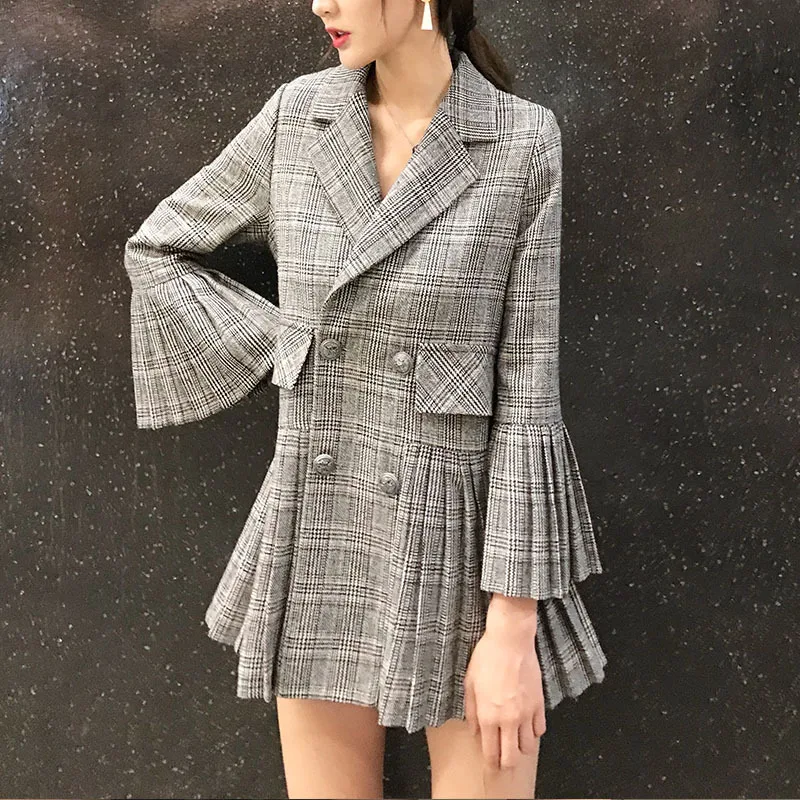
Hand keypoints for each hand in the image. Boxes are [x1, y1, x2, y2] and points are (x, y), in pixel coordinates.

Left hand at [463, 619, 545, 771]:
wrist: (510, 641)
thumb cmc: (487, 658)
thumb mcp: (469, 683)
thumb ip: (472, 711)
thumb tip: (474, 730)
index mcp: (488, 716)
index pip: (490, 752)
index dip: (490, 763)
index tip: (489, 765)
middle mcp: (508, 720)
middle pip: (511, 757)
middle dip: (505, 764)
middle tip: (502, 761)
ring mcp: (526, 713)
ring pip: (527, 747)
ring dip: (520, 748)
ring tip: (514, 741)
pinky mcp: (539, 704)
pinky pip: (539, 729)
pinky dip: (533, 732)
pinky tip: (526, 725)